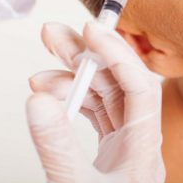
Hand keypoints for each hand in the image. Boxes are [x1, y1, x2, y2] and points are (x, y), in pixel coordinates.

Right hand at [27, 21, 163, 182]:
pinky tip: (51, 96)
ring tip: (40, 75)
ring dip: (74, 79)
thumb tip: (38, 100)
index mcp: (145, 147)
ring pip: (105, 96)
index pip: (140, 85)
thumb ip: (57, 144)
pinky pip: (97, 113)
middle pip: (119, 83)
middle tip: (54, 34)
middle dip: (86, 55)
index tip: (89, 30)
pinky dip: (74, 101)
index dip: (116, 52)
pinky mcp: (114, 151)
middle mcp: (141, 140)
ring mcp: (127, 145)